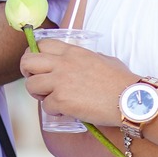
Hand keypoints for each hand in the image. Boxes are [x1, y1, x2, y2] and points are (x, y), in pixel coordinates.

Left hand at [19, 38, 136, 129]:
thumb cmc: (121, 81)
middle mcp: (63, 63)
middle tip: (38, 83)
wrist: (130, 99)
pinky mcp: (62, 100)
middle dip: (27, 73)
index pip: (41, 45)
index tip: (38, 66)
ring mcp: (60, 81)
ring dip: (39, 94)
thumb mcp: (102, 59)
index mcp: (72, 51)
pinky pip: (46, 106)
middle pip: (27, 62)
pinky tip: (67, 111)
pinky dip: (54, 111)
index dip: (34, 55)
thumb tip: (77, 66)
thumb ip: (84, 59)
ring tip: (52, 99)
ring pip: (31, 85)